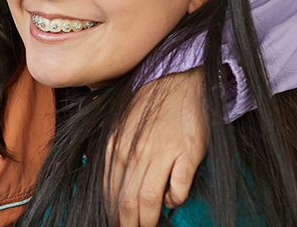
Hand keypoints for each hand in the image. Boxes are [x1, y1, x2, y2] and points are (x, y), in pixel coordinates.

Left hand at [105, 67, 207, 226]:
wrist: (187, 83)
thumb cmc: (156, 104)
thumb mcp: (124, 124)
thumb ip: (117, 151)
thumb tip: (114, 182)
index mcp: (118, 146)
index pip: (110, 190)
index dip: (112, 212)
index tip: (115, 222)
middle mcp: (136, 152)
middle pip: (126, 200)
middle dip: (126, 223)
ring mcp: (162, 153)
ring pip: (148, 199)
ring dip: (147, 219)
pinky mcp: (187, 154)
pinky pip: (178, 187)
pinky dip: (175, 199)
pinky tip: (173, 199)